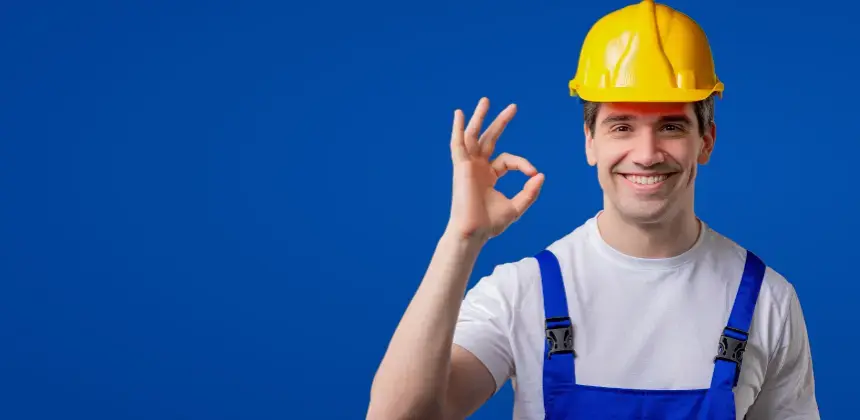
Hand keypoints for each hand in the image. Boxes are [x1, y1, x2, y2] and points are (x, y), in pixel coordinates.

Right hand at [446, 97, 544, 241]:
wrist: (474, 233)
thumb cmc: (490, 224)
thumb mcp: (516, 207)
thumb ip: (530, 192)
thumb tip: (541, 175)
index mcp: (489, 176)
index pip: (508, 160)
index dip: (523, 164)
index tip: (532, 174)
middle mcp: (478, 168)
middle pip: (489, 139)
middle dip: (501, 122)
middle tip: (514, 107)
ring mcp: (468, 166)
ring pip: (473, 136)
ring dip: (479, 118)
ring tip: (486, 101)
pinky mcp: (461, 167)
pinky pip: (457, 144)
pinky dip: (457, 129)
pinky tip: (458, 114)